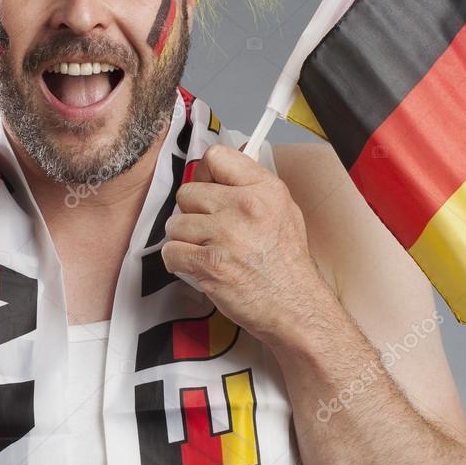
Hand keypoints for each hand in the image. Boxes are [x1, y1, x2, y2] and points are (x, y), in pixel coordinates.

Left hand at [161, 142, 325, 344]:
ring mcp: (226, 234)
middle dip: (192, 213)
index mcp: (264, 189)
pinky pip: (170, 251)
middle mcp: (245, 206)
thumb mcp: (284, 210)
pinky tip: (196, 266)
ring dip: (183, 239)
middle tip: (209, 231)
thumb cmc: (287, 264)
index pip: (215, 157)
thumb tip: (222, 165)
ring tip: (205, 251)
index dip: (205, 175)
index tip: (208, 191)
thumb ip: (252, 185)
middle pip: (188, 192)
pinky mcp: (209, 263)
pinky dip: (177, 261)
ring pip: (175, 223)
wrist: (295, 307)